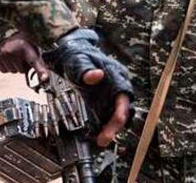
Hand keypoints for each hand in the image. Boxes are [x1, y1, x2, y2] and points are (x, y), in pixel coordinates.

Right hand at [0, 32, 48, 79]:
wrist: (1, 29)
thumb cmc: (18, 36)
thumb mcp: (31, 43)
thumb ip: (37, 57)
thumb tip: (44, 74)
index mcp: (24, 46)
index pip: (34, 61)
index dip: (40, 70)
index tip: (45, 77)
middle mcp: (13, 52)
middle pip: (22, 70)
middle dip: (23, 65)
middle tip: (21, 54)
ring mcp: (3, 55)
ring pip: (13, 71)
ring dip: (14, 66)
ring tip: (13, 54)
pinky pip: (4, 70)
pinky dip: (6, 66)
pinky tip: (7, 57)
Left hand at [43, 28, 133, 146]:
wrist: (72, 54)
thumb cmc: (77, 56)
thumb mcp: (79, 62)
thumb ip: (87, 70)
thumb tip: (98, 75)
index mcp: (117, 77)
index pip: (124, 100)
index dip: (119, 116)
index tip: (111, 128)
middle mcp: (118, 87)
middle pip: (122, 111)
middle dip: (114, 127)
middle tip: (102, 140)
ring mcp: (110, 95)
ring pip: (115, 116)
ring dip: (109, 129)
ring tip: (99, 140)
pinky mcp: (103, 101)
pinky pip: (105, 116)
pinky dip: (100, 125)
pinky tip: (93, 133)